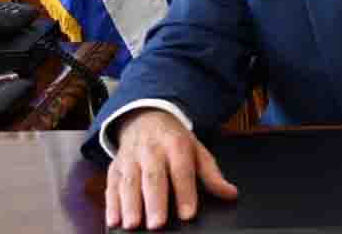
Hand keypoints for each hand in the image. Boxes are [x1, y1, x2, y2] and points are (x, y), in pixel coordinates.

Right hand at [105, 109, 238, 229]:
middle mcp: (151, 150)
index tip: (188, 213)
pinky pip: (111, 185)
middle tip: (157, 224)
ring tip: (133, 225)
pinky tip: (114, 220)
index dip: (185, 192)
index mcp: (175, 145)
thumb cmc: (174, 140)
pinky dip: (111, 204)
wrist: (145, 117)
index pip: (182, 170)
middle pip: (153, 177)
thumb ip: (212, 174)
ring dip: (129, 205)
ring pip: (129, 182)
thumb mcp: (197, 150)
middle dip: (154, 201)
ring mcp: (131, 158)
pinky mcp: (115, 167)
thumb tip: (230, 193)